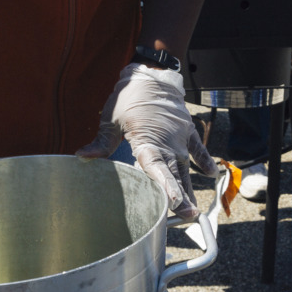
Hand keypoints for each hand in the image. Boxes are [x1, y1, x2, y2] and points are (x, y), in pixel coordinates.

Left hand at [77, 63, 218, 218]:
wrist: (152, 74)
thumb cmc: (129, 96)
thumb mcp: (112, 118)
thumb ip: (101, 142)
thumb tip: (80, 156)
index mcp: (148, 142)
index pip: (157, 170)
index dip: (167, 190)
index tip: (175, 206)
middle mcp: (167, 143)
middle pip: (174, 174)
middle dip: (181, 197)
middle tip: (189, 217)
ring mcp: (180, 137)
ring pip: (185, 167)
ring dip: (188, 187)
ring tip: (193, 210)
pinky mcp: (187, 129)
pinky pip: (197, 148)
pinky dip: (203, 160)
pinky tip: (210, 175)